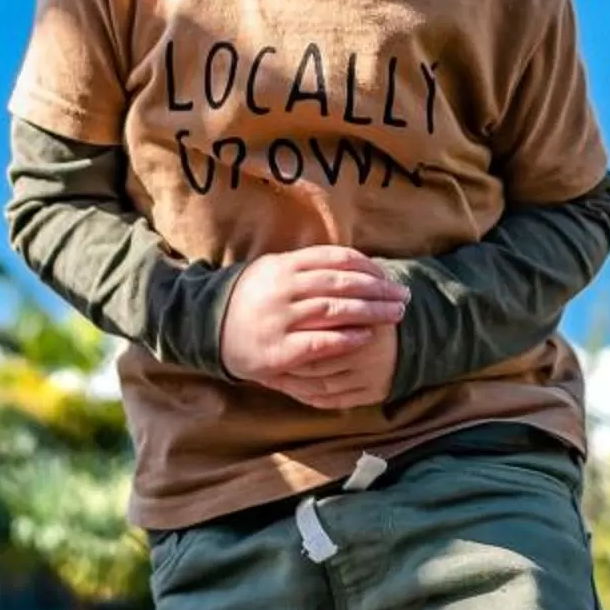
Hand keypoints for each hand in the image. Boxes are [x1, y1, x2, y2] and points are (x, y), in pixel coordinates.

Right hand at [220, 246, 405, 404]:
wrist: (206, 327)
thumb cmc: (248, 298)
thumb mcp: (271, 270)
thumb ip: (305, 265)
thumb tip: (349, 261)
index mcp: (284, 265)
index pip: (336, 259)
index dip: (368, 267)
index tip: (389, 277)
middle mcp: (283, 289)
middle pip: (342, 284)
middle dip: (378, 290)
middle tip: (403, 297)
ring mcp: (280, 319)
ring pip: (335, 311)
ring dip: (371, 312)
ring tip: (395, 316)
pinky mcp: (278, 351)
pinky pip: (319, 343)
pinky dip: (346, 339)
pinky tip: (367, 338)